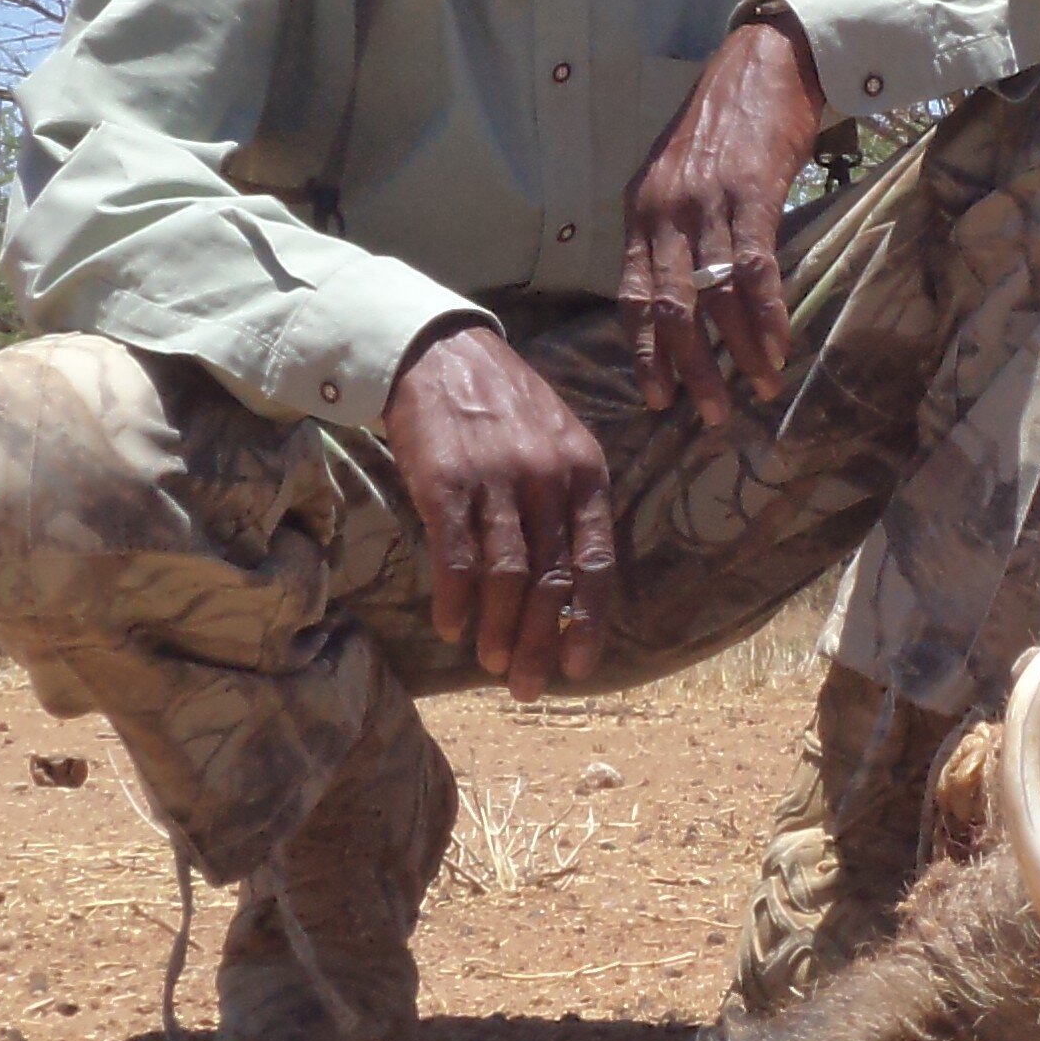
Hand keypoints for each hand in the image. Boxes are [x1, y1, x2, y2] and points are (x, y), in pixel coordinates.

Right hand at [384, 324, 620, 698]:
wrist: (444, 354)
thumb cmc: (506, 408)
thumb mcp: (559, 443)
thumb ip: (569, 504)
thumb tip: (570, 585)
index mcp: (585, 472)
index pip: (595, 561)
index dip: (588, 620)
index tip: (578, 666)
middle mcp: (548, 478)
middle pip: (551, 578)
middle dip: (541, 640)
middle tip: (528, 686)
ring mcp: (498, 481)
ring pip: (507, 575)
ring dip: (499, 629)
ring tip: (493, 664)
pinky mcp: (447, 483)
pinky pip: (456, 555)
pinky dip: (455, 599)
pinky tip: (452, 626)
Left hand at [619, 16, 827, 421]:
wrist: (764, 62)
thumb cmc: (726, 122)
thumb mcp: (677, 173)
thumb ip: (671, 227)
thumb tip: (677, 289)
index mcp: (641, 210)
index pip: (630, 294)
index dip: (644, 352)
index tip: (657, 398)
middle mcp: (665, 210)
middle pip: (667, 307)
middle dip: (687, 369)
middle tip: (707, 415)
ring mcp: (706, 202)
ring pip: (711, 296)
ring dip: (734, 352)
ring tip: (753, 390)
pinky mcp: (752, 193)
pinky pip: (753, 270)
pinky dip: (765, 317)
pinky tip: (776, 349)